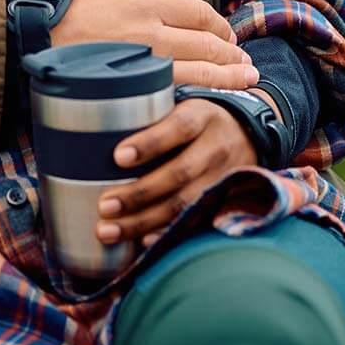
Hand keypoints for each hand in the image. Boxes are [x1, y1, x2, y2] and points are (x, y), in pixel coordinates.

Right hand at [51, 0, 256, 89]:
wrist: (38, 36)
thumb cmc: (79, 13)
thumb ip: (160, 4)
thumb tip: (194, 8)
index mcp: (146, 2)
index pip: (200, 14)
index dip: (221, 26)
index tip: (229, 36)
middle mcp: (149, 32)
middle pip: (207, 44)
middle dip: (232, 55)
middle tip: (247, 65)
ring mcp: (141, 63)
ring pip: (199, 73)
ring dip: (227, 78)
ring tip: (244, 81)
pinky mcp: (131, 88)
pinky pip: (174, 93)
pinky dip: (198, 95)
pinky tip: (211, 98)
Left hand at [94, 98, 260, 245]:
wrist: (249, 135)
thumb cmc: (196, 118)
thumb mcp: (183, 102)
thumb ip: (151, 110)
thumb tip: (95, 119)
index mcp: (202, 117)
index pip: (178, 128)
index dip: (149, 143)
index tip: (118, 157)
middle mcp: (215, 148)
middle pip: (179, 173)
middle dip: (139, 193)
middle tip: (104, 206)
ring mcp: (223, 178)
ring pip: (184, 203)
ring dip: (144, 221)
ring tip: (108, 230)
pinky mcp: (223, 201)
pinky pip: (194, 222)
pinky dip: (166, 234)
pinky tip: (140, 242)